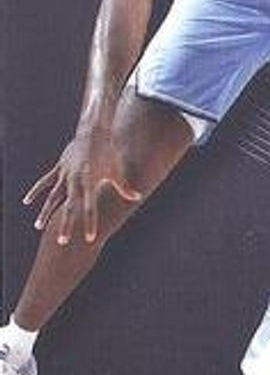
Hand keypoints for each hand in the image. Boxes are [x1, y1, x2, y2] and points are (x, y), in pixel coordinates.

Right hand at [23, 128, 141, 244]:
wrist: (94, 132)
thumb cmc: (108, 152)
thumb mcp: (116, 170)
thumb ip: (124, 187)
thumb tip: (137, 197)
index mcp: (90, 183)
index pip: (90, 208)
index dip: (89, 223)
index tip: (89, 238)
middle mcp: (75, 180)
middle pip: (69, 207)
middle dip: (65, 224)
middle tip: (62, 242)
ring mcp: (65, 174)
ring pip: (52, 197)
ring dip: (46, 212)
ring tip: (39, 227)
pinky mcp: (59, 168)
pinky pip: (45, 182)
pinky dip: (36, 191)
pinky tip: (26, 202)